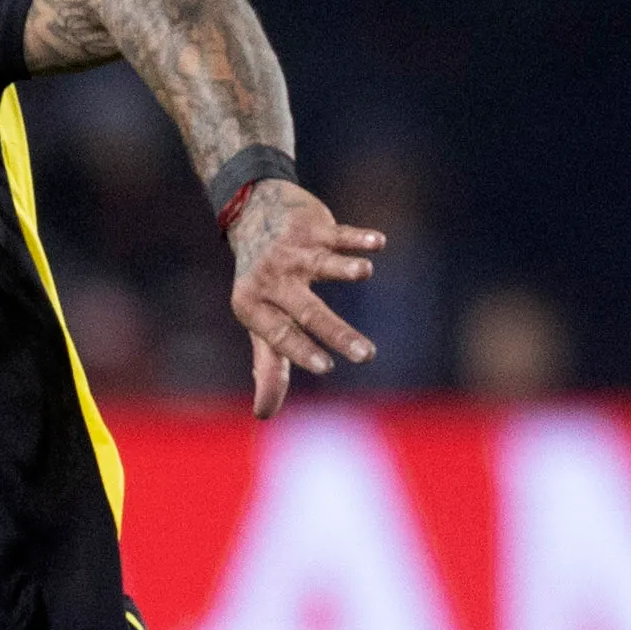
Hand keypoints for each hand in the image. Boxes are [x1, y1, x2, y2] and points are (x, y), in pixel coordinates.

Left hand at [225, 181, 384, 418]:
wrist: (254, 214)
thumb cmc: (263, 282)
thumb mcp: (259, 322)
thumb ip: (268, 366)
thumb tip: (263, 415)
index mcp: (253, 306)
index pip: (279, 334)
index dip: (300, 350)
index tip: (326, 367)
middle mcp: (270, 279)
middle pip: (306, 310)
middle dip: (335, 333)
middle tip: (367, 355)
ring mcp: (292, 251)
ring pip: (321, 263)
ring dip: (343, 267)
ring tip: (364, 272)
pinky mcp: (313, 227)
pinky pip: (339, 234)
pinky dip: (358, 238)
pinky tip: (377, 243)